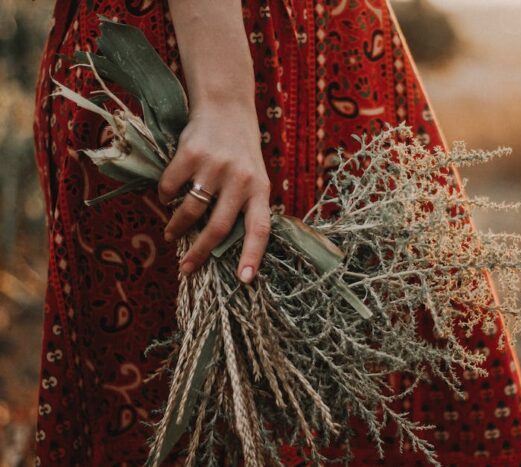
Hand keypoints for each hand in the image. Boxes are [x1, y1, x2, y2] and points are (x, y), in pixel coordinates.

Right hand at [157, 102, 270, 282]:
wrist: (225, 107)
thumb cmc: (240, 151)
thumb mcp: (254, 176)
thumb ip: (244, 205)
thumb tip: (220, 246)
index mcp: (260, 189)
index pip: (260, 228)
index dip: (253, 255)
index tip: (245, 280)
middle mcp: (240, 179)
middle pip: (218, 227)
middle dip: (200, 253)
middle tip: (186, 269)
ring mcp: (215, 166)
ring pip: (190, 210)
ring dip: (177, 227)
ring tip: (172, 234)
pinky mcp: (190, 153)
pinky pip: (170, 187)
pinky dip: (165, 196)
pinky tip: (168, 196)